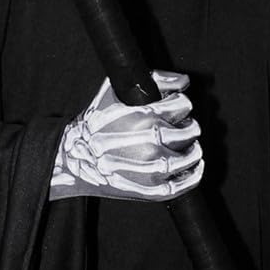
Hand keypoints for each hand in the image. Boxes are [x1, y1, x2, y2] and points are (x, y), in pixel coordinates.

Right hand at [49, 70, 202, 201]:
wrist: (74, 160)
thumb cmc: (93, 124)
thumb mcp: (114, 92)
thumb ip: (152, 79)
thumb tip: (183, 80)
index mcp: (145, 116)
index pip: (184, 104)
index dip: (179, 103)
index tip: (173, 107)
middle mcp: (153, 142)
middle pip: (192, 128)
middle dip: (185, 124)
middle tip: (175, 126)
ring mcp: (156, 168)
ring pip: (194, 153)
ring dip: (191, 147)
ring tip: (180, 145)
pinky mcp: (156, 190)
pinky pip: (189, 181)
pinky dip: (194, 172)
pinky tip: (190, 165)